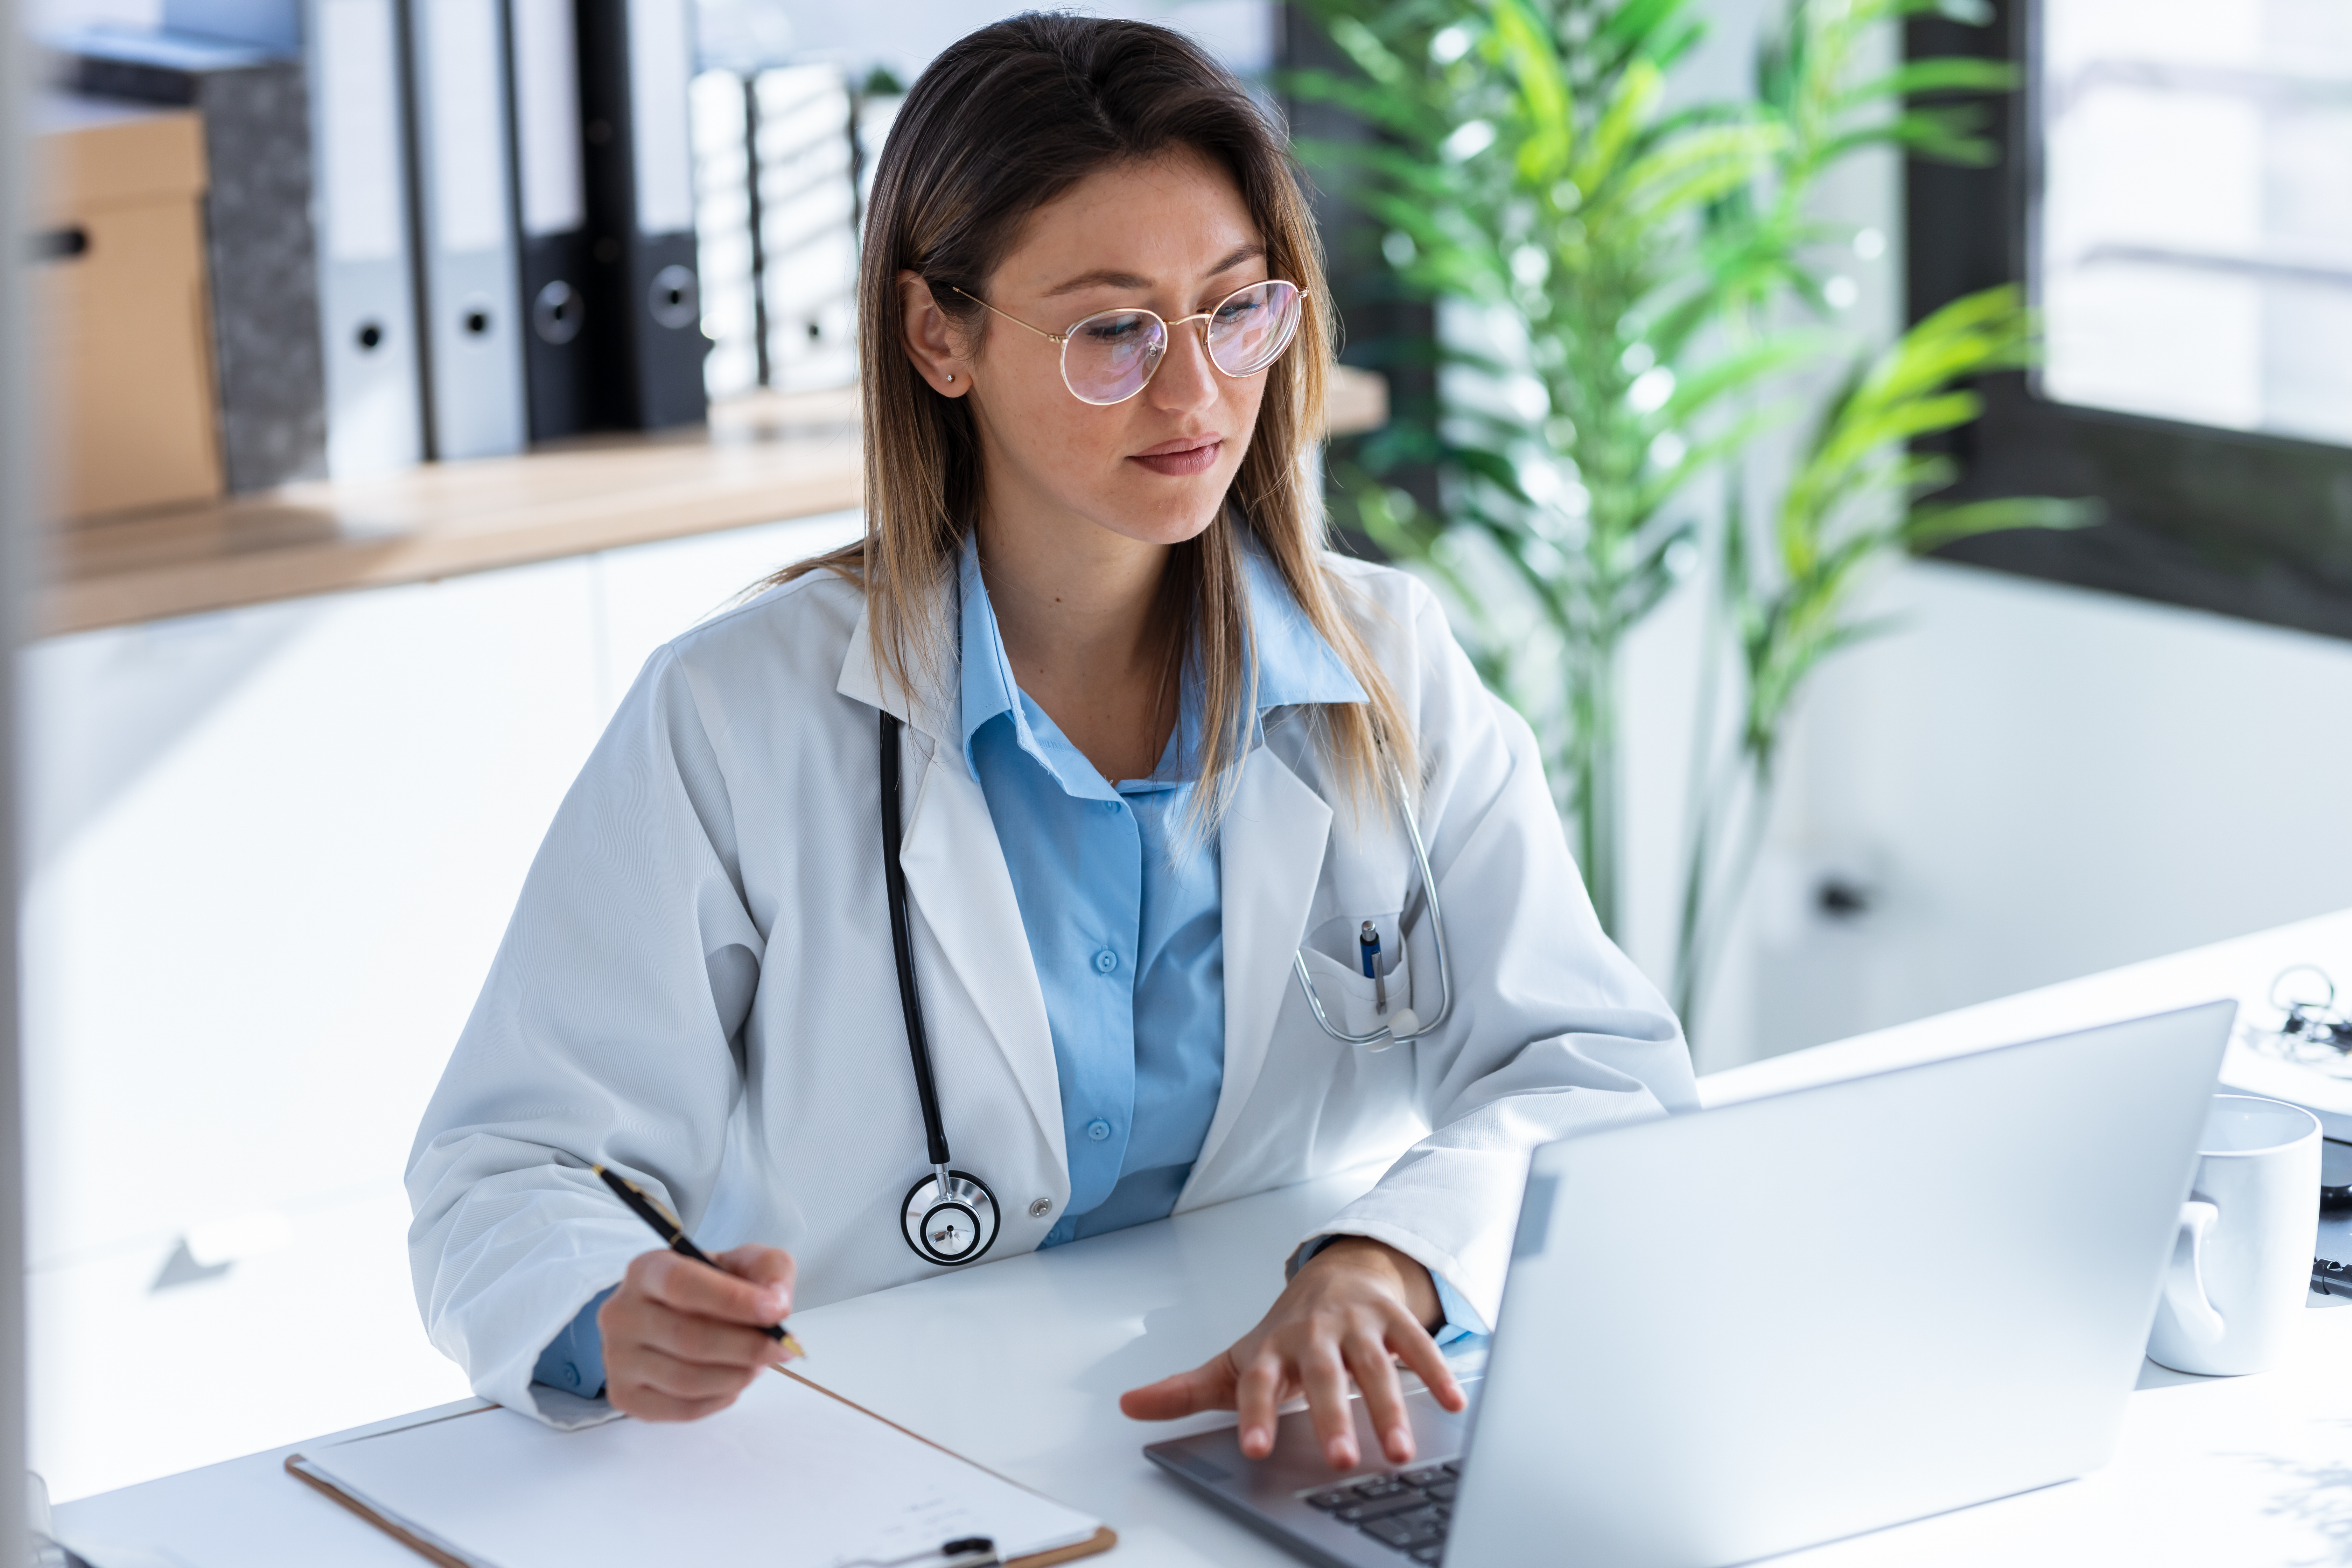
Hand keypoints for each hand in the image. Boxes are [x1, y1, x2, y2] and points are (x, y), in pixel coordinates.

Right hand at [597, 1245, 798, 1420]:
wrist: (678, 1313)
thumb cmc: (715, 1286)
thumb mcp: (748, 1262)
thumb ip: (770, 1271)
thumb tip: (777, 1305)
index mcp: (647, 1269)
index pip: (683, 1284)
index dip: (733, 1301)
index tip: (777, 1312)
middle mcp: (621, 1312)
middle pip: (688, 1338)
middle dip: (747, 1347)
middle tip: (783, 1348)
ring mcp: (616, 1357)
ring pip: (685, 1379)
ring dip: (737, 1376)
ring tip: (759, 1364)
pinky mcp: (624, 1395)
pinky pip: (679, 1408)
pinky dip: (718, 1399)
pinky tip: (733, 1383)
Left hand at [1117, 1237, 1467, 1470]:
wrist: (1338, 1274)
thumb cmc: (1286, 1331)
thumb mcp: (1237, 1359)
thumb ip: (1187, 1388)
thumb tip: (1128, 1405)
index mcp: (1273, 1349)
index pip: (1258, 1383)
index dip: (1256, 1414)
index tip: (1254, 1448)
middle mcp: (1313, 1334)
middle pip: (1323, 1377)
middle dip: (1333, 1417)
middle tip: (1341, 1461)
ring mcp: (1356, 1324)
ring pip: (1374, 1366)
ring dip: (1389, 1409)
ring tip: (1398, 1452)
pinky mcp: (1392, 1318)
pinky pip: (1416, 1346)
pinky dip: (1435, 1374)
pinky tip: (1454, 1405)